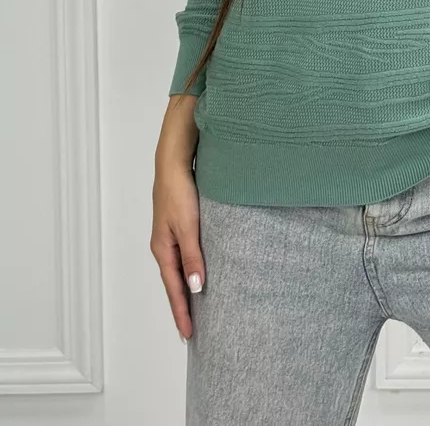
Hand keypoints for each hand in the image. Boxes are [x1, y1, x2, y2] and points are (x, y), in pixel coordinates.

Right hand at [150, 163, 205, 342]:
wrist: (174, 164)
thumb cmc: (180, 192)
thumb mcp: (188, 226)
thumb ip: (193, 256)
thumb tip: (195, 287)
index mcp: (163, 250)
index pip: (174, 289)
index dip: (181, 312)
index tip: (188, 335)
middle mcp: (164, 246)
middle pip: (174, 284)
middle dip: (182, 307)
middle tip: (191, 332)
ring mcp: (170, 237)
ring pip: (179, 270)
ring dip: (186, 290)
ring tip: (195, 310)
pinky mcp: (179, 226)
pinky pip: (185, 257)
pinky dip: (190, 271)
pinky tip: (197, 274)